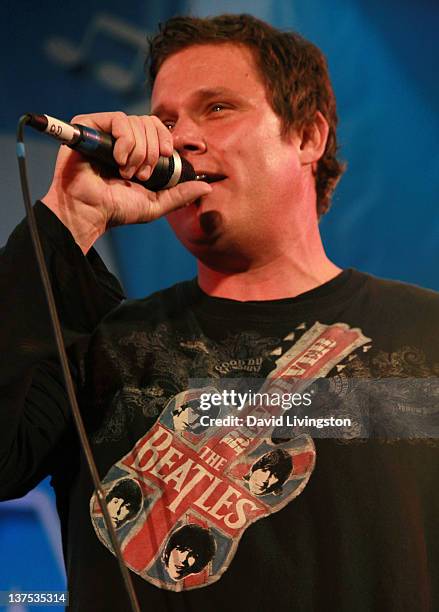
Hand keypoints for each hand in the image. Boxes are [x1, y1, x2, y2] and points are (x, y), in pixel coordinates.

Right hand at [42, 112, 210, 252]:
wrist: (91, 211)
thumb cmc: (117, 209)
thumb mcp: (156, 204)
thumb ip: (180, 195)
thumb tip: (207, 187)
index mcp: (136, 149)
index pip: (157, 127)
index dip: (165, 138)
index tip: (165, 155)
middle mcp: (120, 138)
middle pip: (148, 123)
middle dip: (151, 150)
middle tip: (142, 174)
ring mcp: (104, 131)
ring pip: (136, 122)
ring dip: (138, 151)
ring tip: (126, 172)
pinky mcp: (88, 127)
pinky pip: (118, 120)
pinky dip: (124, 140)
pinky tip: (119, 160)